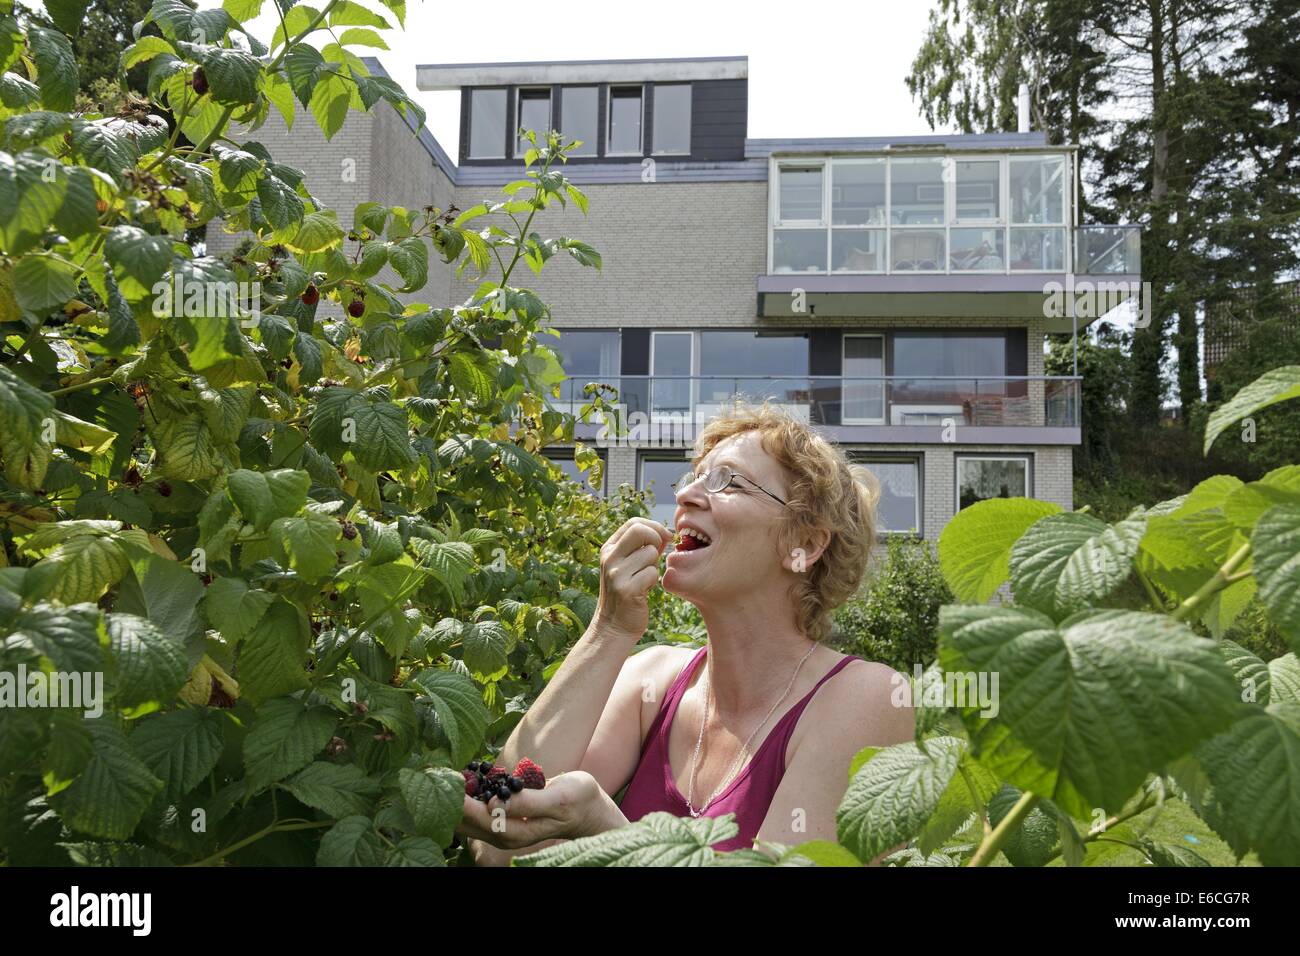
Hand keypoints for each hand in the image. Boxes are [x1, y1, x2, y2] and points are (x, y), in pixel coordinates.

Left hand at [455, 770, 614, 850]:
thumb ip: (529, 802)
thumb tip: (497, 803)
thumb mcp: (559, 798)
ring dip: (454, 800)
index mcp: (516, 831)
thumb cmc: (576, 801)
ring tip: (440, 776)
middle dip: (451, 801)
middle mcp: (505, 834)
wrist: (587, 810)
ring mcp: (502, 827)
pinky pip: (476, 811)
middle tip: (436, 774)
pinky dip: (465, 797)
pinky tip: (457, 781)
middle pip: (467, 822)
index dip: (462, 801)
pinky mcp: (503, 818)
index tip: (448, 781)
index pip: (480, 818)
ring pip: (467, 819)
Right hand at [593, 518, 671, 639]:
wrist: (614, 627)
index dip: (654, 526)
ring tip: (645, 579)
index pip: (633, 523)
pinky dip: (654, 581)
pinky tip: (645, 590)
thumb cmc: (627, 594)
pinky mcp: (626, 589)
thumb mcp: (628, 567)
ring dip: (654, 566)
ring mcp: (616, 574)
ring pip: (650, 554)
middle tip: (658, 555)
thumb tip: (664, 533)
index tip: (665, 538)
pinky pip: (652, 573)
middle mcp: (609, 558)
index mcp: (609, 549)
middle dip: (656, 539)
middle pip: (640, 531)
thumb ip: (643, 548)